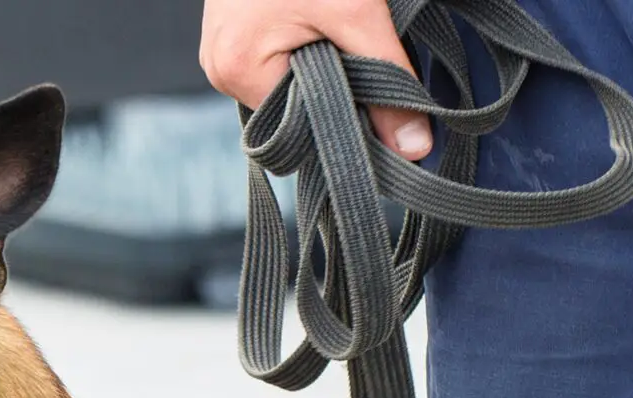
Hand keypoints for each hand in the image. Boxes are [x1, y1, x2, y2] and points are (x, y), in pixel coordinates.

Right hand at [200, 0, 431, 158]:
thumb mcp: (357, 13)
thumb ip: (387, 81)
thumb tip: (414, 149)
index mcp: (236, 68)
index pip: (300, 131)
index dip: (345, 122)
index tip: (383, 104)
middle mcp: (218, 67)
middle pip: (291, 114)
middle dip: (334, 94)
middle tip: (362, 53)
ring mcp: (220, 50)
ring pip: (288, 89)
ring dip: (323, 71)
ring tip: (337, 30)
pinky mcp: (232, 34)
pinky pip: (276, 64)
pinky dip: (308, 55)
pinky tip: (322, 28)